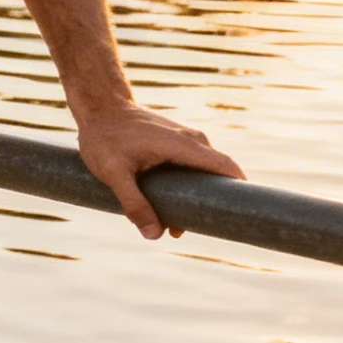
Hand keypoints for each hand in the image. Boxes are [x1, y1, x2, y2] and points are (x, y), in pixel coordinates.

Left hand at [75, 104, 243, 239]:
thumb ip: (134, 203)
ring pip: (203, 173)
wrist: (100, 107)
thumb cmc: (105, 137)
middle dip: (212, 203)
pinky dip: (188, 187)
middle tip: (196, 229)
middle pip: (217, 174)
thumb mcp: (114, 173)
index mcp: (183, 145)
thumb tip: (154, 235)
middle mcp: (192, 140)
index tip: (242, 214)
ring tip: (174, 227)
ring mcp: (186, 140)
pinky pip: (193, 167)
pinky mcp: (177, 143)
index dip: (240, 189)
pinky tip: (168, 208)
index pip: (225, 166)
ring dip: (196, 199)